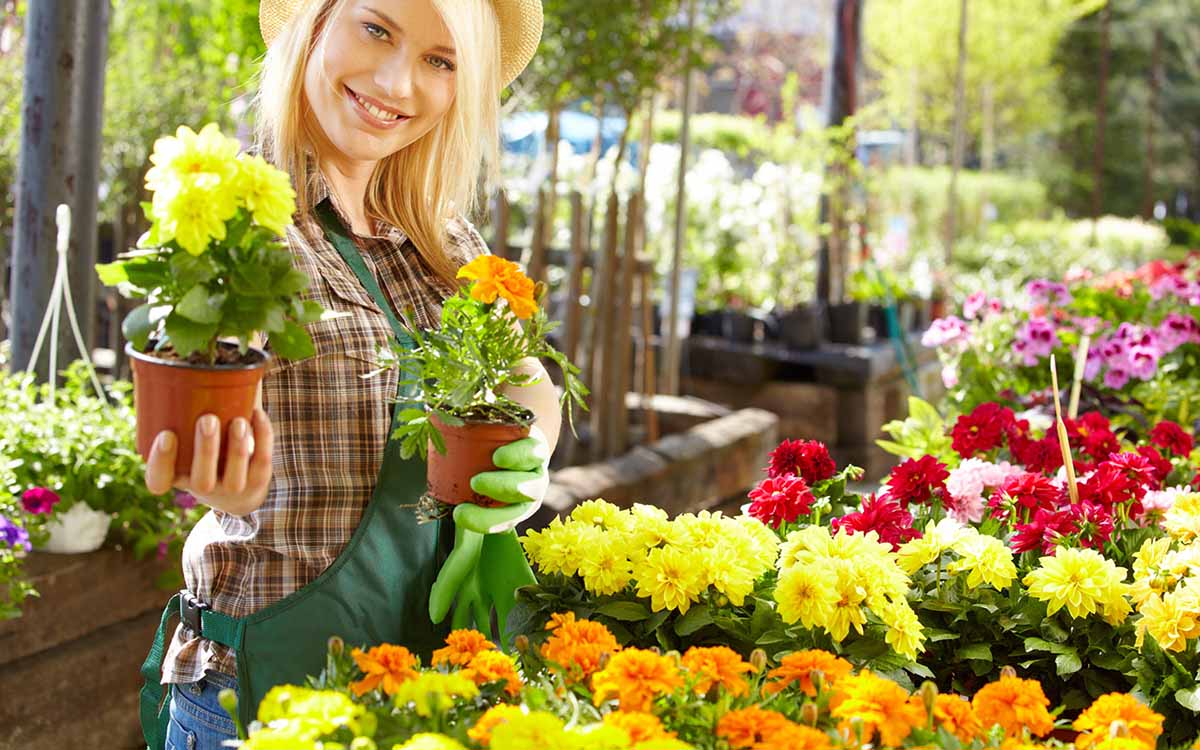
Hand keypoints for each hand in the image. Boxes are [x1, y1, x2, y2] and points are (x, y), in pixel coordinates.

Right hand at [144, 409, 273, 516]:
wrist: (238, 490)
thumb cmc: (204, 454)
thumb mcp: (186, 443)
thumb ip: (179, 416)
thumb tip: (159, 357)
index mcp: (177, 478)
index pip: (159, 480)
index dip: (160, 461)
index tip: (166, 435)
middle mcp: (203, 489)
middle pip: (201, 479)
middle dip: (205, 449)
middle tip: (207, 419)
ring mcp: (232, 489)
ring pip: (235, 477)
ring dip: (237, 448)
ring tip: (238, 421)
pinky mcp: (258, 482)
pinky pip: (262, 462)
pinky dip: (263, 437)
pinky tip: (257, 414)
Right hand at [428, 427, 548, 637]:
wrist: (510, 432)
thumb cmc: (481, 475)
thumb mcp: (463, 505)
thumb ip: (452, 547)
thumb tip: (431, 607)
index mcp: (507, 519)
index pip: (486, 556)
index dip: (471, 576)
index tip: (440, 587)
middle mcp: (525, 500)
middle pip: (513, 518)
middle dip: (486, 522)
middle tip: (459, 517)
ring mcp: (534, 474)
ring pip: (528, 488)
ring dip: (502, 487)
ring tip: (479, 480)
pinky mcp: (538, 446)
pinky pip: (531, 453)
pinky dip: (516, 456)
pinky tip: (500, 455)